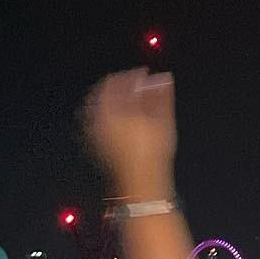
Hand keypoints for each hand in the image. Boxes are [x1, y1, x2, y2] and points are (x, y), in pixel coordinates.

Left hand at [81, 67, 177, 191]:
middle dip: (124, 89)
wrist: (143, 182)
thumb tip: (163, 78)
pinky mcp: (101, 148)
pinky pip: (103, 125)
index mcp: (109, 110)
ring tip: (136, 105)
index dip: (130, 76)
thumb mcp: (160, 119)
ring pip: (104, 111)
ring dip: (119, 104)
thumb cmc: (150, 152)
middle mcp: (98, 121)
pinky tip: (130, 123)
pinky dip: (115, 118)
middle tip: (140, 88)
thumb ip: (160, 95)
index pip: (114, 82)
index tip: (143, 76)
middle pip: (106, 96)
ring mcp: (97, 135)